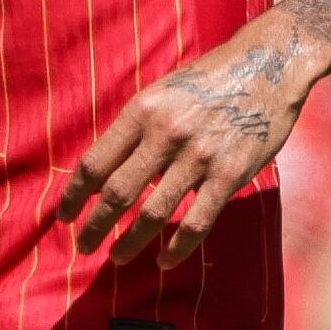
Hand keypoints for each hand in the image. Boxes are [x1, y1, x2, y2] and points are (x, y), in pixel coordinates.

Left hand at [57, 18, 322, 267]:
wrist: (267, 67)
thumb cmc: (208, 79)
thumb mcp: (161, 93)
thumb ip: (136, 129)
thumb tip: (108, 169)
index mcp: (142, 112)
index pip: (95, 162)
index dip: (74, 194)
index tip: (63, 215)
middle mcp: (165, 135)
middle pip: (118, 192)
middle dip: (95, 225)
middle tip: (82, 246)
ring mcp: (198, 157)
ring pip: (154, 213)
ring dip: (131, 242)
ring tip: (116, 257)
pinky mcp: (230, 175)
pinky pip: (198, 222)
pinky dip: (178, 248)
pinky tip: (164, 262)